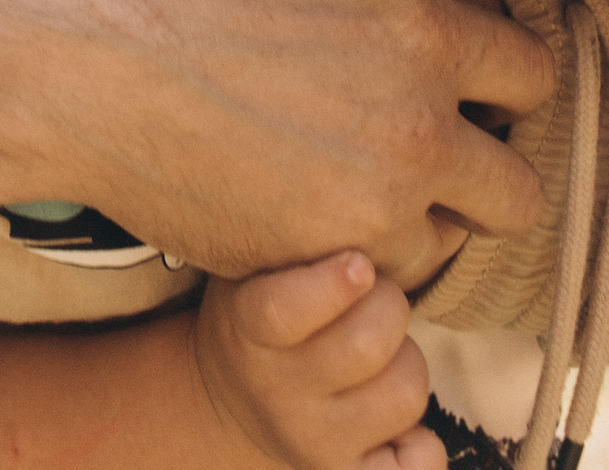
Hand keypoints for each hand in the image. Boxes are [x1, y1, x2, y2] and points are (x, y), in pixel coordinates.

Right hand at [11, 0, 547, 286]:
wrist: (64, 47)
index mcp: (421, 29)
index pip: (527, 73)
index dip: (491, 72)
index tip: (449, 76)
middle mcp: (414, 127)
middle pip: (516, 187)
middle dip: (474, 164)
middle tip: (411, 141)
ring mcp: (366, 209)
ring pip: (443, 244)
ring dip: (411, 218)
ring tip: (345, 179)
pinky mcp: (308, 264)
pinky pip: (366, 283)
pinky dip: (346, 255)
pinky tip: (294, 205)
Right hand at [195, 253, 439, 469]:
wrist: (233, 399)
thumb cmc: (258, 309)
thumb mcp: (253, 267)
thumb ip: (293, 243)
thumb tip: (358, 211)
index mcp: (248, 327)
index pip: (284, 312)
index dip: (331, 286)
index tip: (360, 262)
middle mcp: (278, 391)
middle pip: (369, 345)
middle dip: (391, 305)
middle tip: (378, 292)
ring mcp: (316, 441)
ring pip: (406, 393)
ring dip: (409, 361)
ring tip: (384, 352)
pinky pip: (421, 463)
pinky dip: (425, 440)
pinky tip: (399, 420)